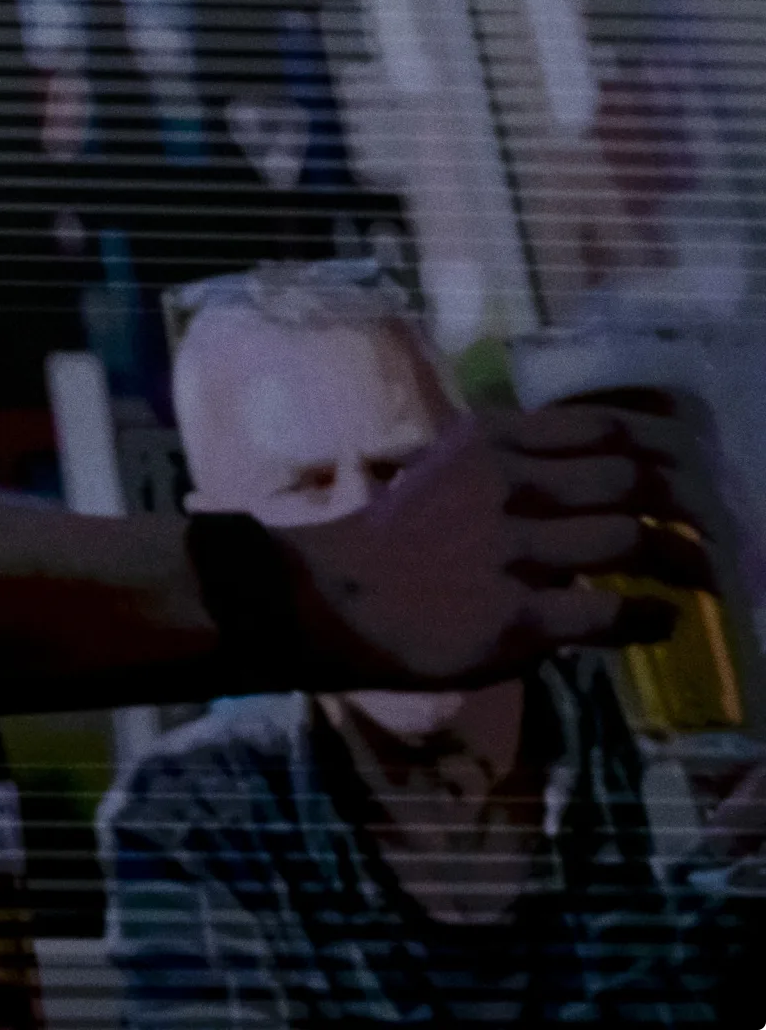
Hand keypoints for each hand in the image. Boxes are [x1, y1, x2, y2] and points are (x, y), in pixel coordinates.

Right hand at [279, 403, 701, 687]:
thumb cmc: (402, 537)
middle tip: (710, 532)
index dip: (669, 451)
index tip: (693, 474)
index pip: (609, 426)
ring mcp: (510, 548)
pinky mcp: (516, 615)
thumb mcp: (454, 467)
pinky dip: (650, 617)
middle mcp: (504, 482)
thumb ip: (524, 459)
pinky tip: (659, 621)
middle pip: (632, 478)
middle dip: (687, 506)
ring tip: (703, 578)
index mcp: (491, 436)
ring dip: (685, 561)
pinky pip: (612, 610)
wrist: (337, 600)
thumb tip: (618, 472)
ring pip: (631, 539)